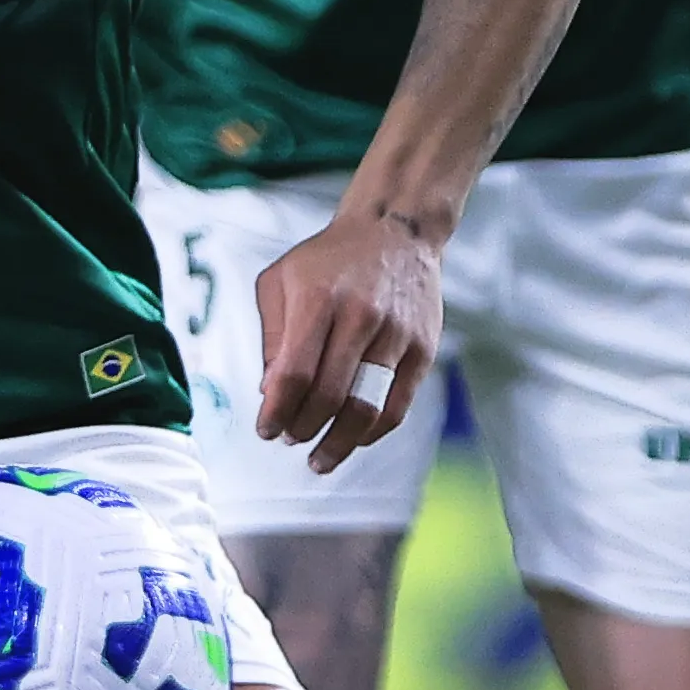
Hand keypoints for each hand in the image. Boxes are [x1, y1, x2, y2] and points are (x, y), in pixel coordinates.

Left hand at [247, 206, 443, 477]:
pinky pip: (399, 405)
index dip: (276, 412)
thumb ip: (271, 337)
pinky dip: (374, 431)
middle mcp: (360, 316)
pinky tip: (355, 439)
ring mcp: (396, 334)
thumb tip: (269, 394)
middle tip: (289, 439)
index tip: (266, 431)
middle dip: (303, 428)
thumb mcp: (279, 281)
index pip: (294, 373)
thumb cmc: (327, 260)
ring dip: (340, 442)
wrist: (395, 230)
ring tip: (320, 459)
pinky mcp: (423, 348)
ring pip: (367, 407)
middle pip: (329, 395)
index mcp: (317, 298)